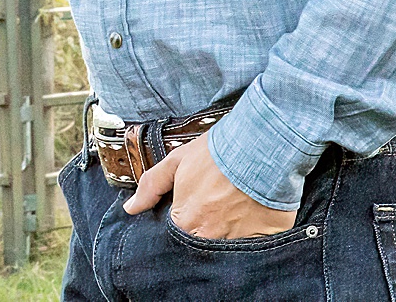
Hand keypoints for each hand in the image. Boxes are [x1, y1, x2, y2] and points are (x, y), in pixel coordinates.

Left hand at [122, 135, 295, 239]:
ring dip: (227, 238)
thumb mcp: (177, 161)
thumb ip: (151, 186)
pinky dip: (253, 240)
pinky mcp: (265, 240)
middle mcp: (210, 238)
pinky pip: (255, 248)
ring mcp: (238, 242)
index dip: (181, 227)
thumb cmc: (218, 152)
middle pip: (201, 248)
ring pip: (227, 251)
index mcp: (185, 222)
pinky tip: (253, 222)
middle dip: (203, 236)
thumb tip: (130, 208)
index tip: (190, 215)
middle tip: (213, 215)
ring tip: (233, 216)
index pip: (176, 238)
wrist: (261, 145)